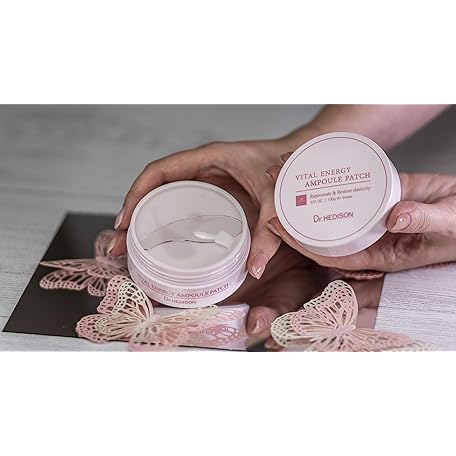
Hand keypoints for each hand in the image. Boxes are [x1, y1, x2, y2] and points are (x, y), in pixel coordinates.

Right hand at [110, 129, 317, 278]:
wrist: (305, 158)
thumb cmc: (289, 166)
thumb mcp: (277, 198)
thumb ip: (269, 233)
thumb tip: (254, 270)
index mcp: (210, 158)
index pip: (160, 171)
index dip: (137, 194)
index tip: (125, 221)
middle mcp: (203, 168)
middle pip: (155, 187)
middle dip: (134, 213)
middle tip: (122, 245)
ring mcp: (207, 181)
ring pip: (165, 196)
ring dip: (146, 219)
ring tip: (133, 248)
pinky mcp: (214, 194)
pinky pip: (182, 204)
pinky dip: (166, 221)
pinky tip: (162, 242)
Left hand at [267, 170, 455, 271]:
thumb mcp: (449, 224)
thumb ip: (425, 220)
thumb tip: (395, 216)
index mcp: (379, 254)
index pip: (330, 254)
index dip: (301, 243)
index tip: (277, 225)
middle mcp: (368, 236)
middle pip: (322, 228)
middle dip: (293, 211)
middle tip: (271, 185)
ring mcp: (370, 214)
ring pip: (331, 205)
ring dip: (306, 187)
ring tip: (284, 166)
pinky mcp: (377, 194)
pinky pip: (348, 186)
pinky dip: (331, 175)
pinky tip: (314, 159)